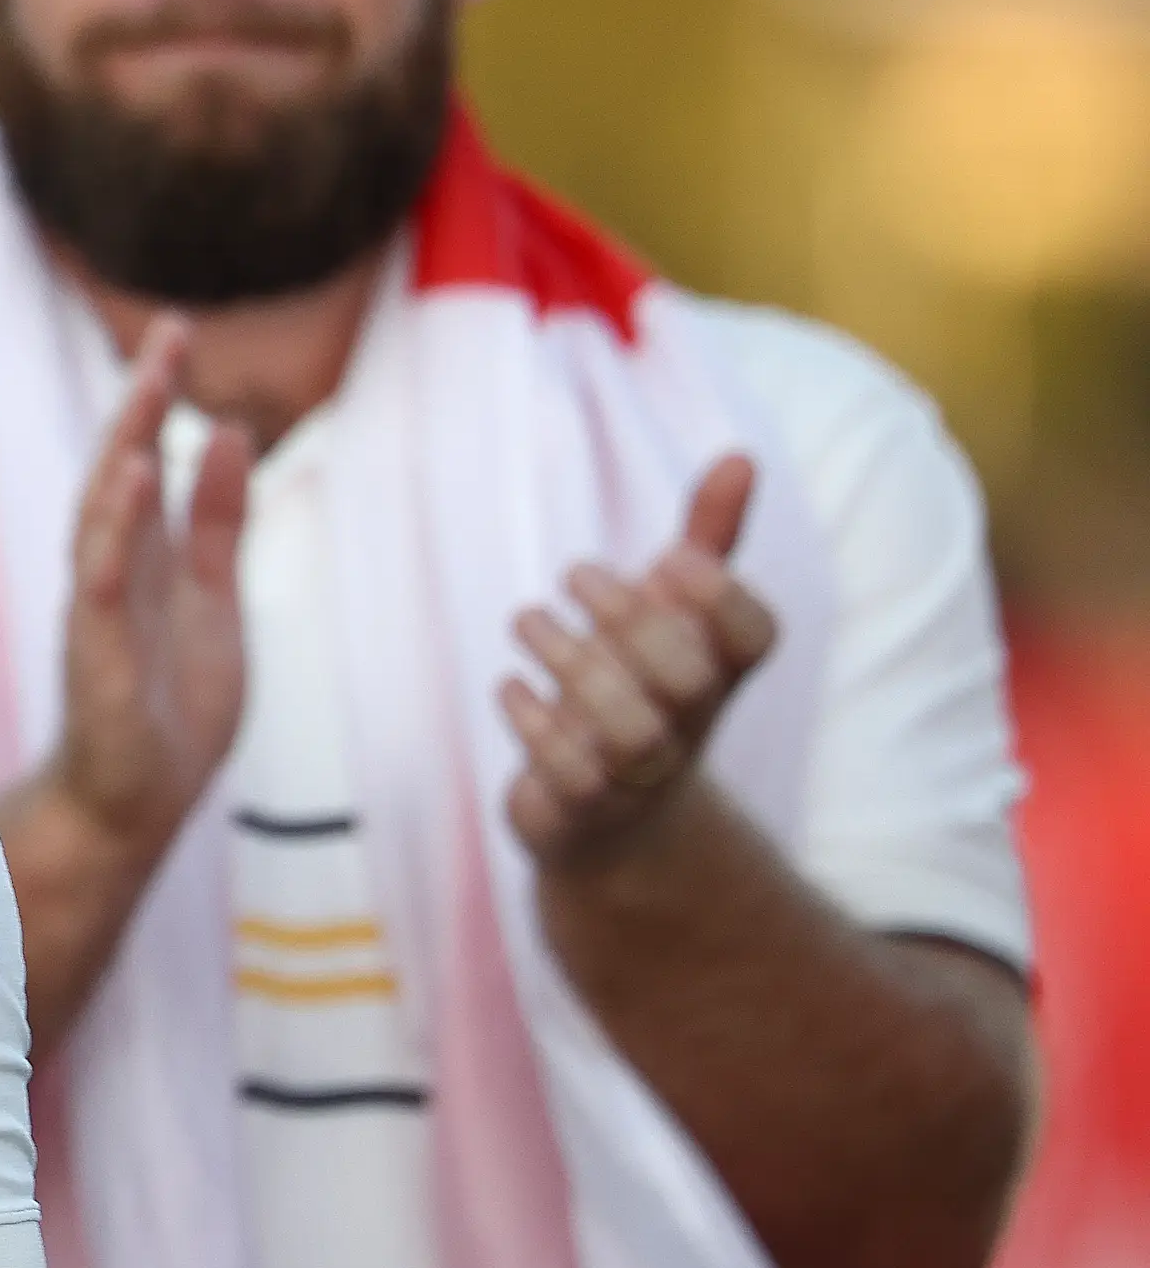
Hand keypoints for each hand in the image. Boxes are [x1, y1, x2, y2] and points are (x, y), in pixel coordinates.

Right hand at [43, 314, 250, 866]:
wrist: (134, 806)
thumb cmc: (170, 710)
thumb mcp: (215, 601)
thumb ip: (219, 523)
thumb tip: (231, 433)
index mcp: (143, 557)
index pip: (145, 459)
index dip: (159, 396)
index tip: (179, 330)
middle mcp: (112, 572)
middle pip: (120, 469)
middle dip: (143, 400)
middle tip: (170, 330)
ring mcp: (99, 611)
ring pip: (104, 513)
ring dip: (125, 447)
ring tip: (151, 386)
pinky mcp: (96, 655)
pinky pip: (103, 577)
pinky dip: (117, 523)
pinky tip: (136, 476)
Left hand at [500, 455, 780, 870]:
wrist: (618, 812)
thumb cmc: (647, 684)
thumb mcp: (675, 610)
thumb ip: (707, 537)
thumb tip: (740, 454)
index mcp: (718, 668)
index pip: (754, 637)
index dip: (721, 597)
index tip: (670, 557)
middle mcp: (690, 721)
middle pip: (684, 678)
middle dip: (627, 618)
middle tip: (576, 576)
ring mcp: (640, 769)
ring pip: (627, 728)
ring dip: (569, 662)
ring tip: (528, 620)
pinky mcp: (585, 803)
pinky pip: (567, 772)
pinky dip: (531, 720)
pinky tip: (513, 685)